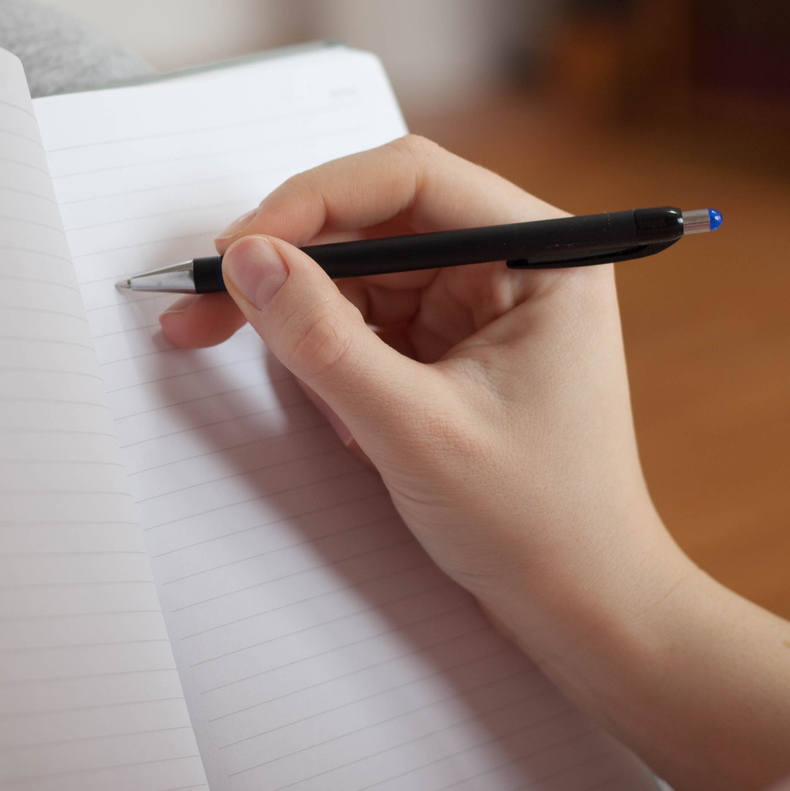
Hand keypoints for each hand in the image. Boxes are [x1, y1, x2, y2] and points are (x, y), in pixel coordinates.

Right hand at [166, 137, 789, 790]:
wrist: (589, 613)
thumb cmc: (540, 524)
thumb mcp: (415, 430)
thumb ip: (324, 339)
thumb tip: (247, 259)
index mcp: (541, 252)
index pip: (409, 177)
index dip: (313, 201)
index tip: (239, 249)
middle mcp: (512, 263)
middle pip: (375, 221)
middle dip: (288, 262)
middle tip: (200, 307)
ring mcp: (481, 307)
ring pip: (359, 274)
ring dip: (298, 316)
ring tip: (243, 363)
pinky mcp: (452, 351)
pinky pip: (367, 324)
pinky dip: (327, 359)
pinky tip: (335, 418)